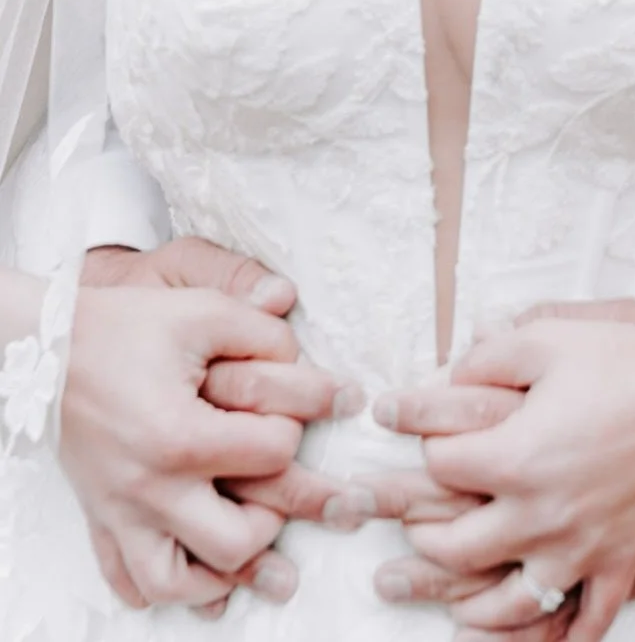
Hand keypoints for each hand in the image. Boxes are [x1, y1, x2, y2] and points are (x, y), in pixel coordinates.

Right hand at [80, 238, 353, 611]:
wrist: (54, 348)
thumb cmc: (130, 327)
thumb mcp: (205, 314)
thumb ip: (267, 337)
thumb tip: (314, 372)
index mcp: (180, 437)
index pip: (273, 454)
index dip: (296, 424)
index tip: (291, 408)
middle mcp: (150, 489)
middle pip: (235, 543)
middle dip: (271, 515)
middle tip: (271, 480)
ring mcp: (121, 513)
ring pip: (177, 586)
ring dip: (219, 569)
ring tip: (240, 532)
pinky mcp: (101, 520)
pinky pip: (129, 584)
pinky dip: (164, 586)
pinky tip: (192, 562)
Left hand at [371, 318, 634, 641]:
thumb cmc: (629, 361)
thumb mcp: (549, 337)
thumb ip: (489, 355)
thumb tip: (448, 374)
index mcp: (515, 457)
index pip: (439, 466)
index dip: (422, 442)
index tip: (409, 431)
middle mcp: (539, 515)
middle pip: (454, 548)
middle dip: (423, 535)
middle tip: (412, 523)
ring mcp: (580, 548)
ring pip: (508, 605)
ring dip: (469, 606)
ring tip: (450, 599)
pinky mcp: (620, 562)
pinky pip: (586, 623)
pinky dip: (559, 640)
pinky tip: (534, 640)